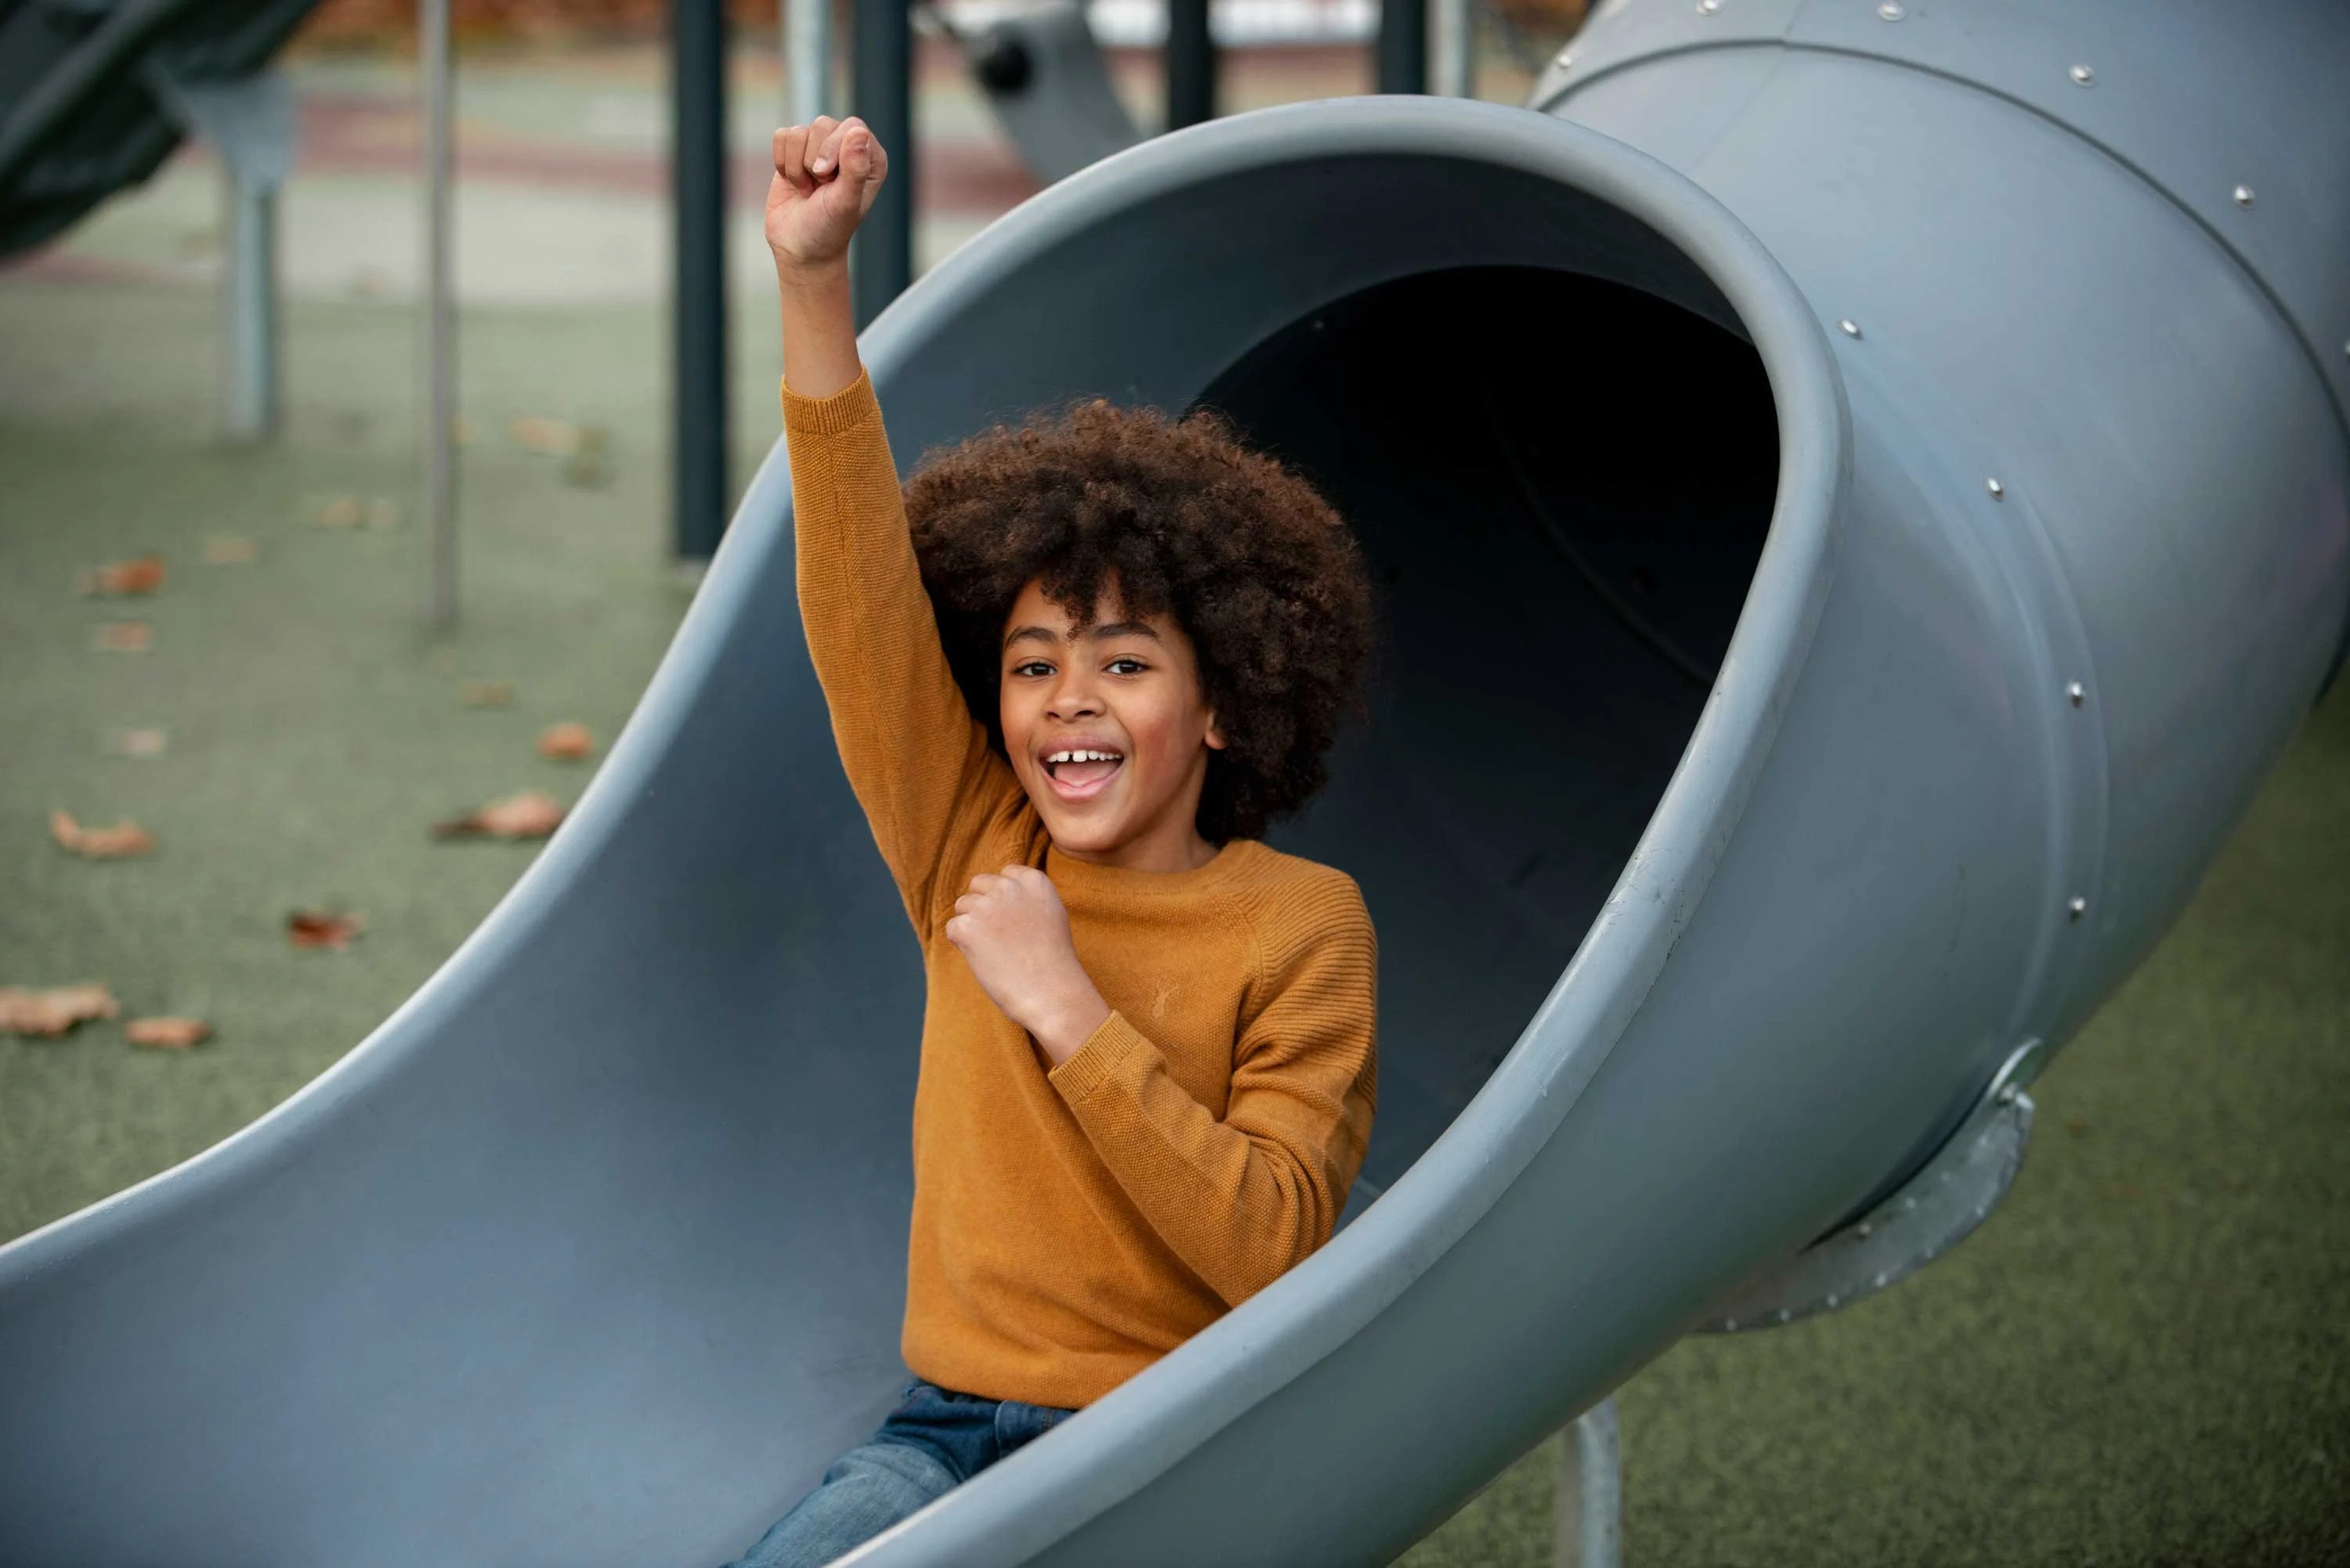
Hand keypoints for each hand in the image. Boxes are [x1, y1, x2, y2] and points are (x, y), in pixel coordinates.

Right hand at [766, 116, 888, 273]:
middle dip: (813, 161)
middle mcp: (847, 147)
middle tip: (820, 188)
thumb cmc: (828, 229)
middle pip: (822, 124)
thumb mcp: (845, 203)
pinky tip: (794, 182)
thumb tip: (858, 132)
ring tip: (808, 189)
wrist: (799, 247)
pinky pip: (781, 136)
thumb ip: (855, 169)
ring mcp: (820, 146)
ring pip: (799, 132)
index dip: (833, 149)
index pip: (852, 127)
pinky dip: (782, 163)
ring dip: (796, 167)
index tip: (827, 180)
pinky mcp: (795, 149)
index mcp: (870, 158)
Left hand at [944, 866, 1110, 1065]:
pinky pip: (953, 929)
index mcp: (1034, 881)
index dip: (1003, 897)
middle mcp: (1009, 887)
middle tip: (999, 936)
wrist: (1052, 993)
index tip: (1013, 920)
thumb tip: (995, 893)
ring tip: (995, 951)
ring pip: (962, 906)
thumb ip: (1027, 898)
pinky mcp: (968, 927)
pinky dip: (962, 944)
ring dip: (972, 925)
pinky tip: (984, 960)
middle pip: (978, 884)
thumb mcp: (1050, 916)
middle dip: (982, 905)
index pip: (1005, 874)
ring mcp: (987, 906)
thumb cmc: (1053, 963)